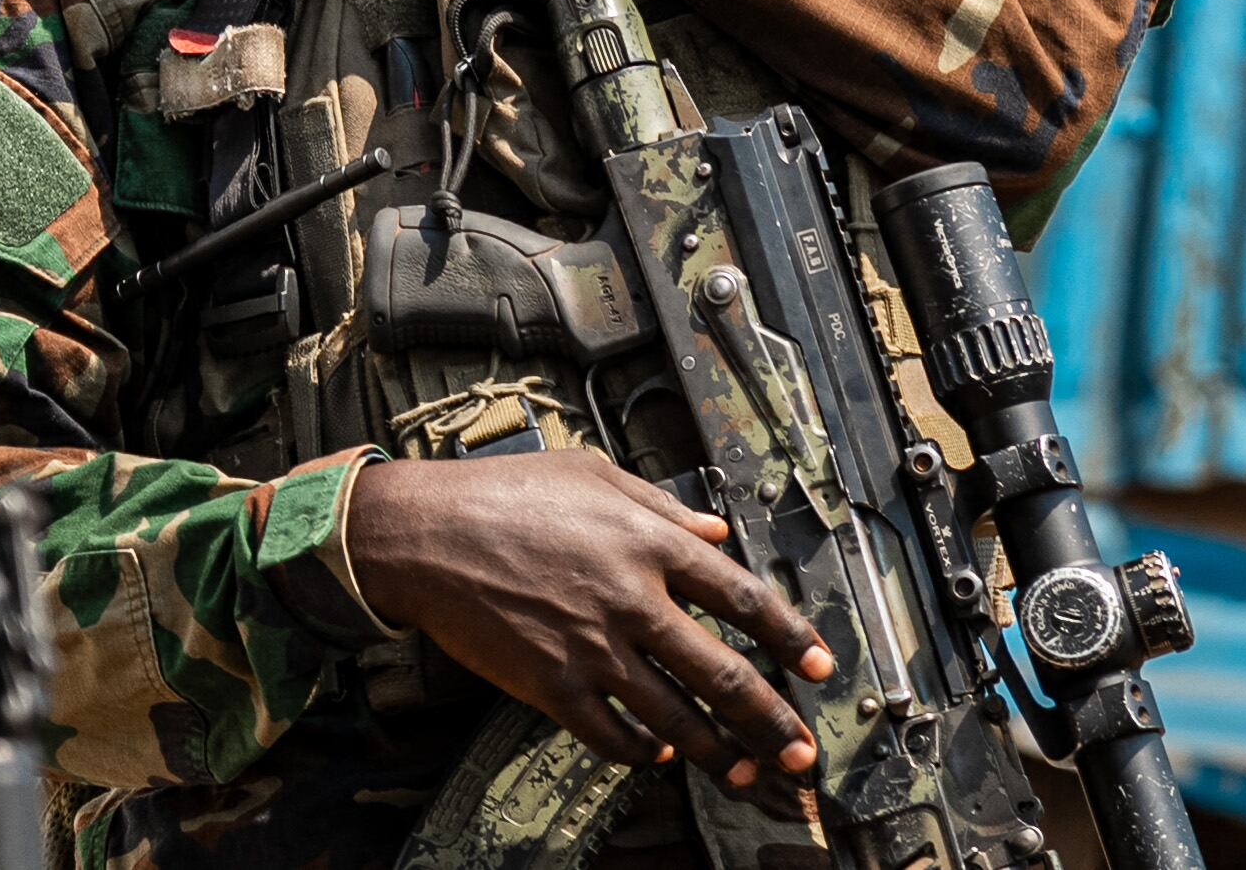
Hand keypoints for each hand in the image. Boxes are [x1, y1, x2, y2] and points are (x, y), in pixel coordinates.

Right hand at [342, 448, 833, 790]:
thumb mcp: (593, 474)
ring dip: (720, 752)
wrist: (426, 533)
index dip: (791, 637)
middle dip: (771, 720)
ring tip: (748, 772)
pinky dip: (644, 752)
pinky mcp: (552, 686)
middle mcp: (632, 601)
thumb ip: (662, 504)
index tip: (820, 667)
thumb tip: (714, 530)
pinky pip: (612, 734)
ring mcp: (593, 650)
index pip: (743, 598)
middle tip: (800, 751)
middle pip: (723, 674)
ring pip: (676, 717)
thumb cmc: (506, 492)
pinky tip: (662, 758)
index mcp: (650, 543)